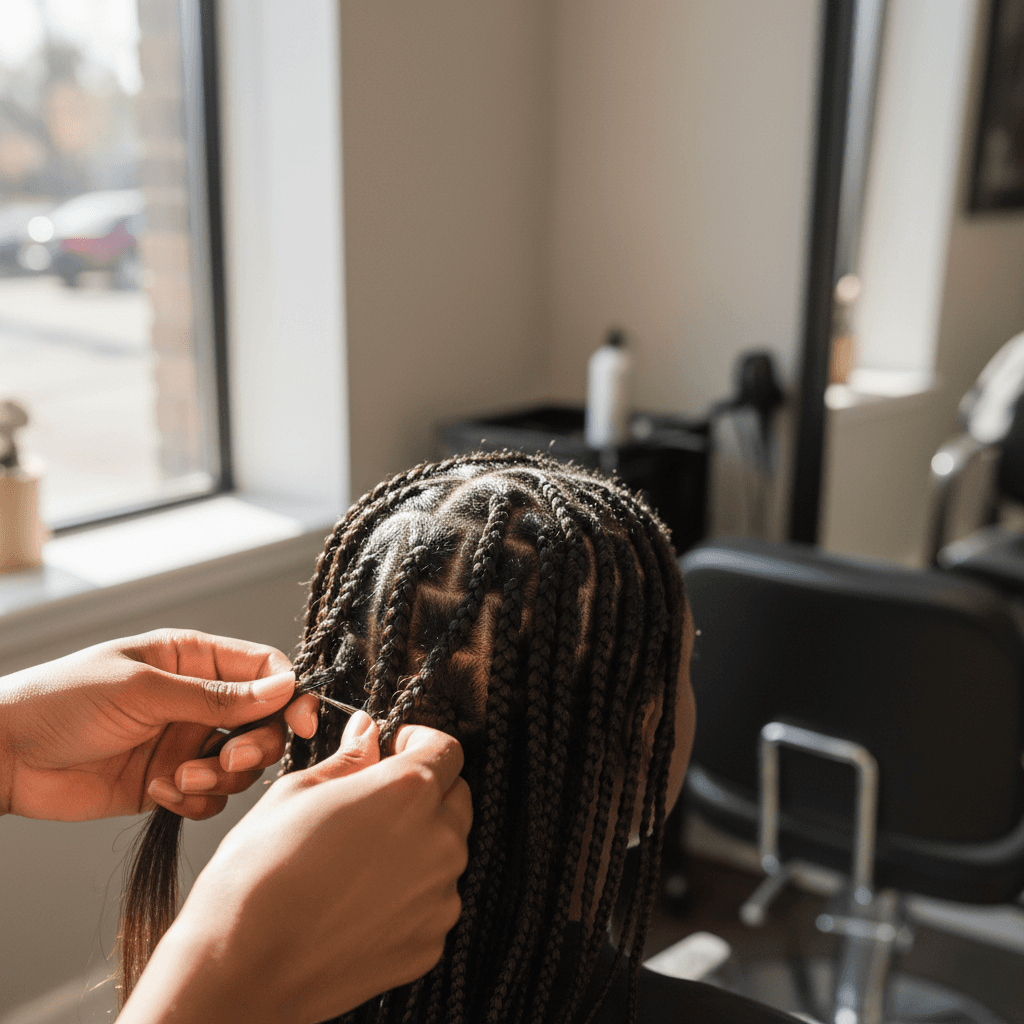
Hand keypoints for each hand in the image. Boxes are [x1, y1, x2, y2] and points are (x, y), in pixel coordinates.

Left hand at [0, 629, 319, 820]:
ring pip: (241, 765)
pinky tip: (160, 793)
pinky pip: (210, 796)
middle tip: (229, 760)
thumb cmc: (64, 701)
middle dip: (256, 745)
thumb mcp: (145, 690)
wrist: (5, 756)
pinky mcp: (169, 782)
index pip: (265, 669)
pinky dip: (196, 800)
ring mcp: (185, 741)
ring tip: (178, 777)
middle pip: (263, 722)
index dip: (291, 694)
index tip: (303, 722)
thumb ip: (217, 696)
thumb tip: (284, 687)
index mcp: (194, 660)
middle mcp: (198, 700)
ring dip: (220, 777)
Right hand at [119, 712, 471, 1023]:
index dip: (420, 742)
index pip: (447, 749)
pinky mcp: (430, 943)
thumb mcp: (297, 793)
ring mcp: (439, 898)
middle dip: (425, 791)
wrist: (241, 969)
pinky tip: (360, 900)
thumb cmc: (258, 875)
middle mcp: (439, 841)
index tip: (395, 749)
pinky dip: (409, 894)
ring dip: (419, 843)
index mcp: (409, 791)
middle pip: (455, 799)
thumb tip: (368, 734)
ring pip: (447, 852)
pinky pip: (432, 902)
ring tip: (359, 858)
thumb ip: (349, 760)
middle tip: (375, 802)